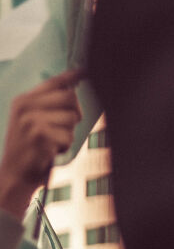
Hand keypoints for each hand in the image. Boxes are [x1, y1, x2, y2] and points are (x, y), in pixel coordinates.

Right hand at [0, 70, 82, 221]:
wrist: (13, 177)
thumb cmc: (28, 149)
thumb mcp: (30, 121)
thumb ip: (47, 103)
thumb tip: (73, 84)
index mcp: (23, 101)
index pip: (53, 82)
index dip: (72, 75)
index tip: (86, 70)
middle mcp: (25, 107)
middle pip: (70, 96)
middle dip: (75, 113)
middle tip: (65, 128)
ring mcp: (31, 121)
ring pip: (72, 118)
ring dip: (68, 134)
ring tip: (52, 143)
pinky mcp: (40, 137)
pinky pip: (68, 137)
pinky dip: (64, 147)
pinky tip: (50, 152)